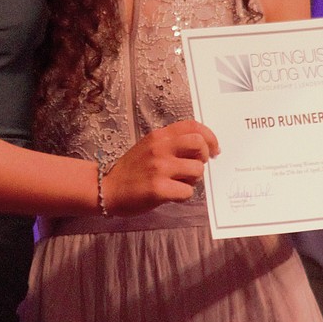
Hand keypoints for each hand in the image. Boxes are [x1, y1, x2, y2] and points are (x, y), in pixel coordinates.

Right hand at [101, 119, 218, 215]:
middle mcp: (160, 148)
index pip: (193, 126)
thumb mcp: (149, 146)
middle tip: (197, 166)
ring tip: (181, 182)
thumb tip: (202, 148)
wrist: (108, 188)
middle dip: (205, 156)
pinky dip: (183, 195)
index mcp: (159, 136)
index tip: (214, 149)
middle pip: (199, 143)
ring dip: (194, 179)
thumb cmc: (131, 170)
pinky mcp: (158, 189)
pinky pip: (187, 191)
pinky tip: (172, 195)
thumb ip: (171, 143)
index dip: (210, 137)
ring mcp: (159, 168)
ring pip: (197, 170)